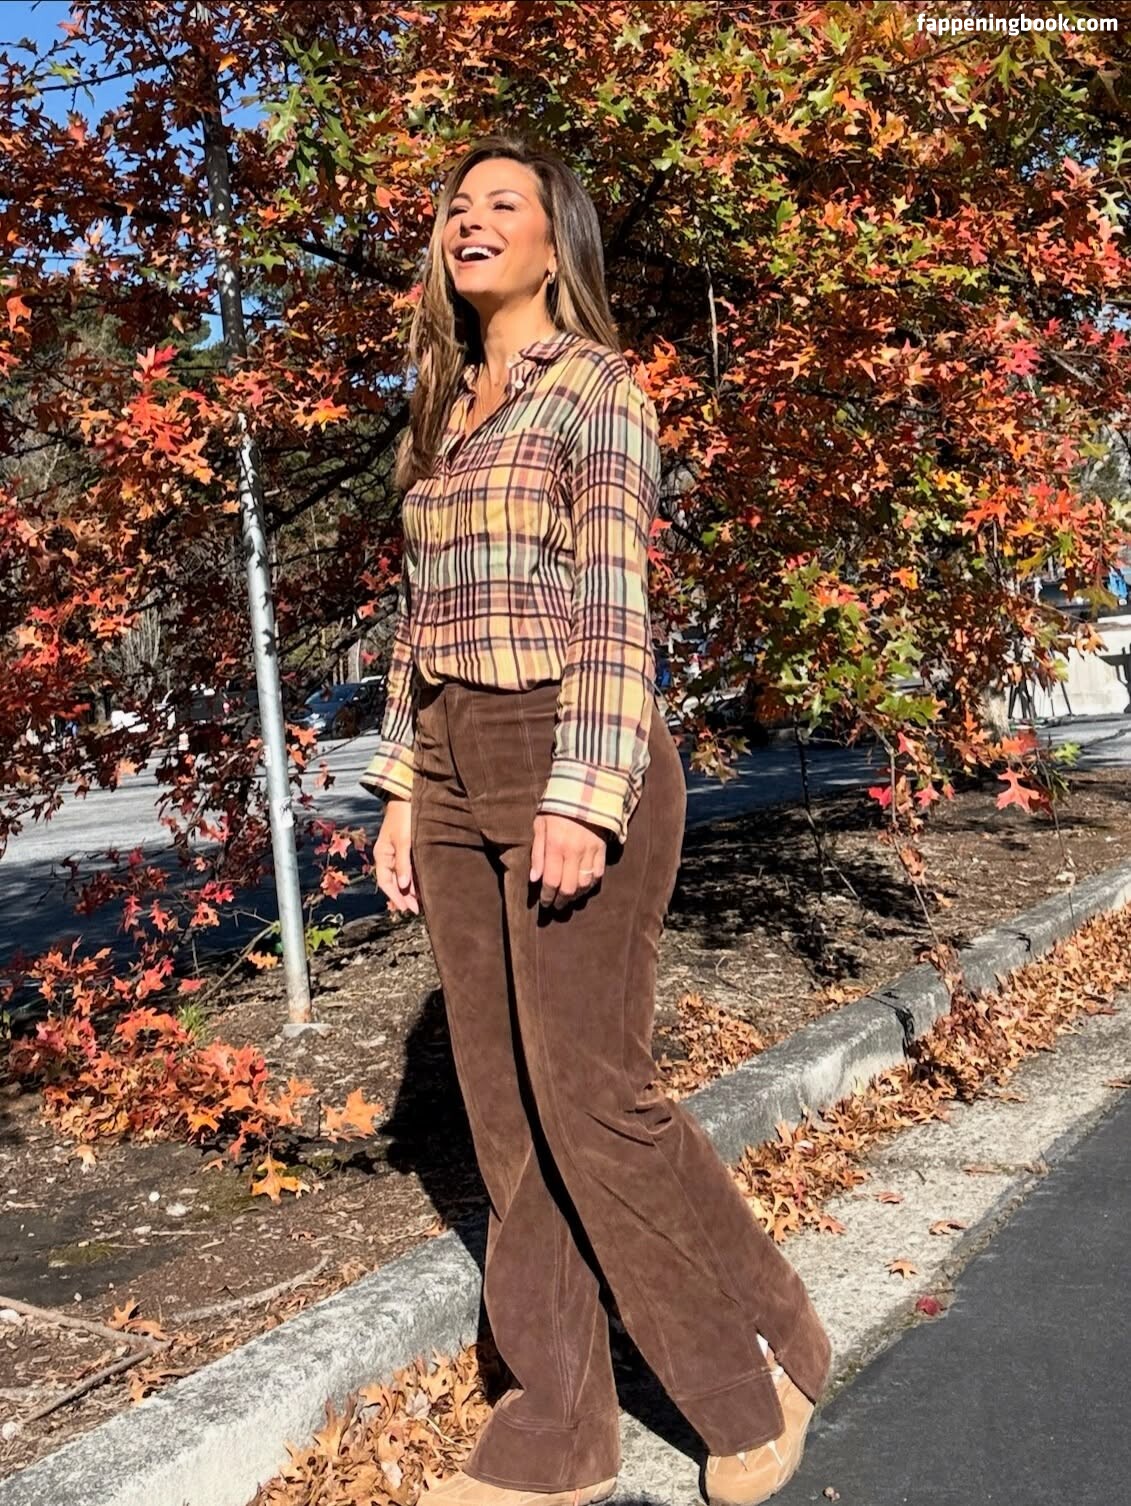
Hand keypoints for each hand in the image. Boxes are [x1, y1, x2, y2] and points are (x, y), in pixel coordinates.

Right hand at [373, 796, 419, 914]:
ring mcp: (396, 851)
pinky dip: (413, 877)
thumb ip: (403, 864)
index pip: (386, 882)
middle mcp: (387, 855)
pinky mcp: (405, 846)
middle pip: (394, 881)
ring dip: (410, 888)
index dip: (396, 897)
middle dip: (404, 896)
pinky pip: (407, 867)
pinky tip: (422, 884)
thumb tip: (403, 886)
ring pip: (401, 875)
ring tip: (422, 901)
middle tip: (418, 909)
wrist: (407, 796)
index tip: (409, 909)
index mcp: (382, 855)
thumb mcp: (404, 841)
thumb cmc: (404, 817)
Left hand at [530, 812, 608, 909]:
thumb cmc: (556, 807)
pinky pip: (598, 874)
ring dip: (576, 896)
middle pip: (569, 888)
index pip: (551, 881)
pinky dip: (591, 884)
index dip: (547, 896)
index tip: (544, 903)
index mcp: (555, 846)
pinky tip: (583, 887)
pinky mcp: (603, 848)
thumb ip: (537, 853)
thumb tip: (534, 878)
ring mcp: (591, 851)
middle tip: (556, 906)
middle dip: (561, 901)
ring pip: (585, 884)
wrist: (585, 789)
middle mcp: (574, 852)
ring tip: (568, 899)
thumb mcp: (540, 825)